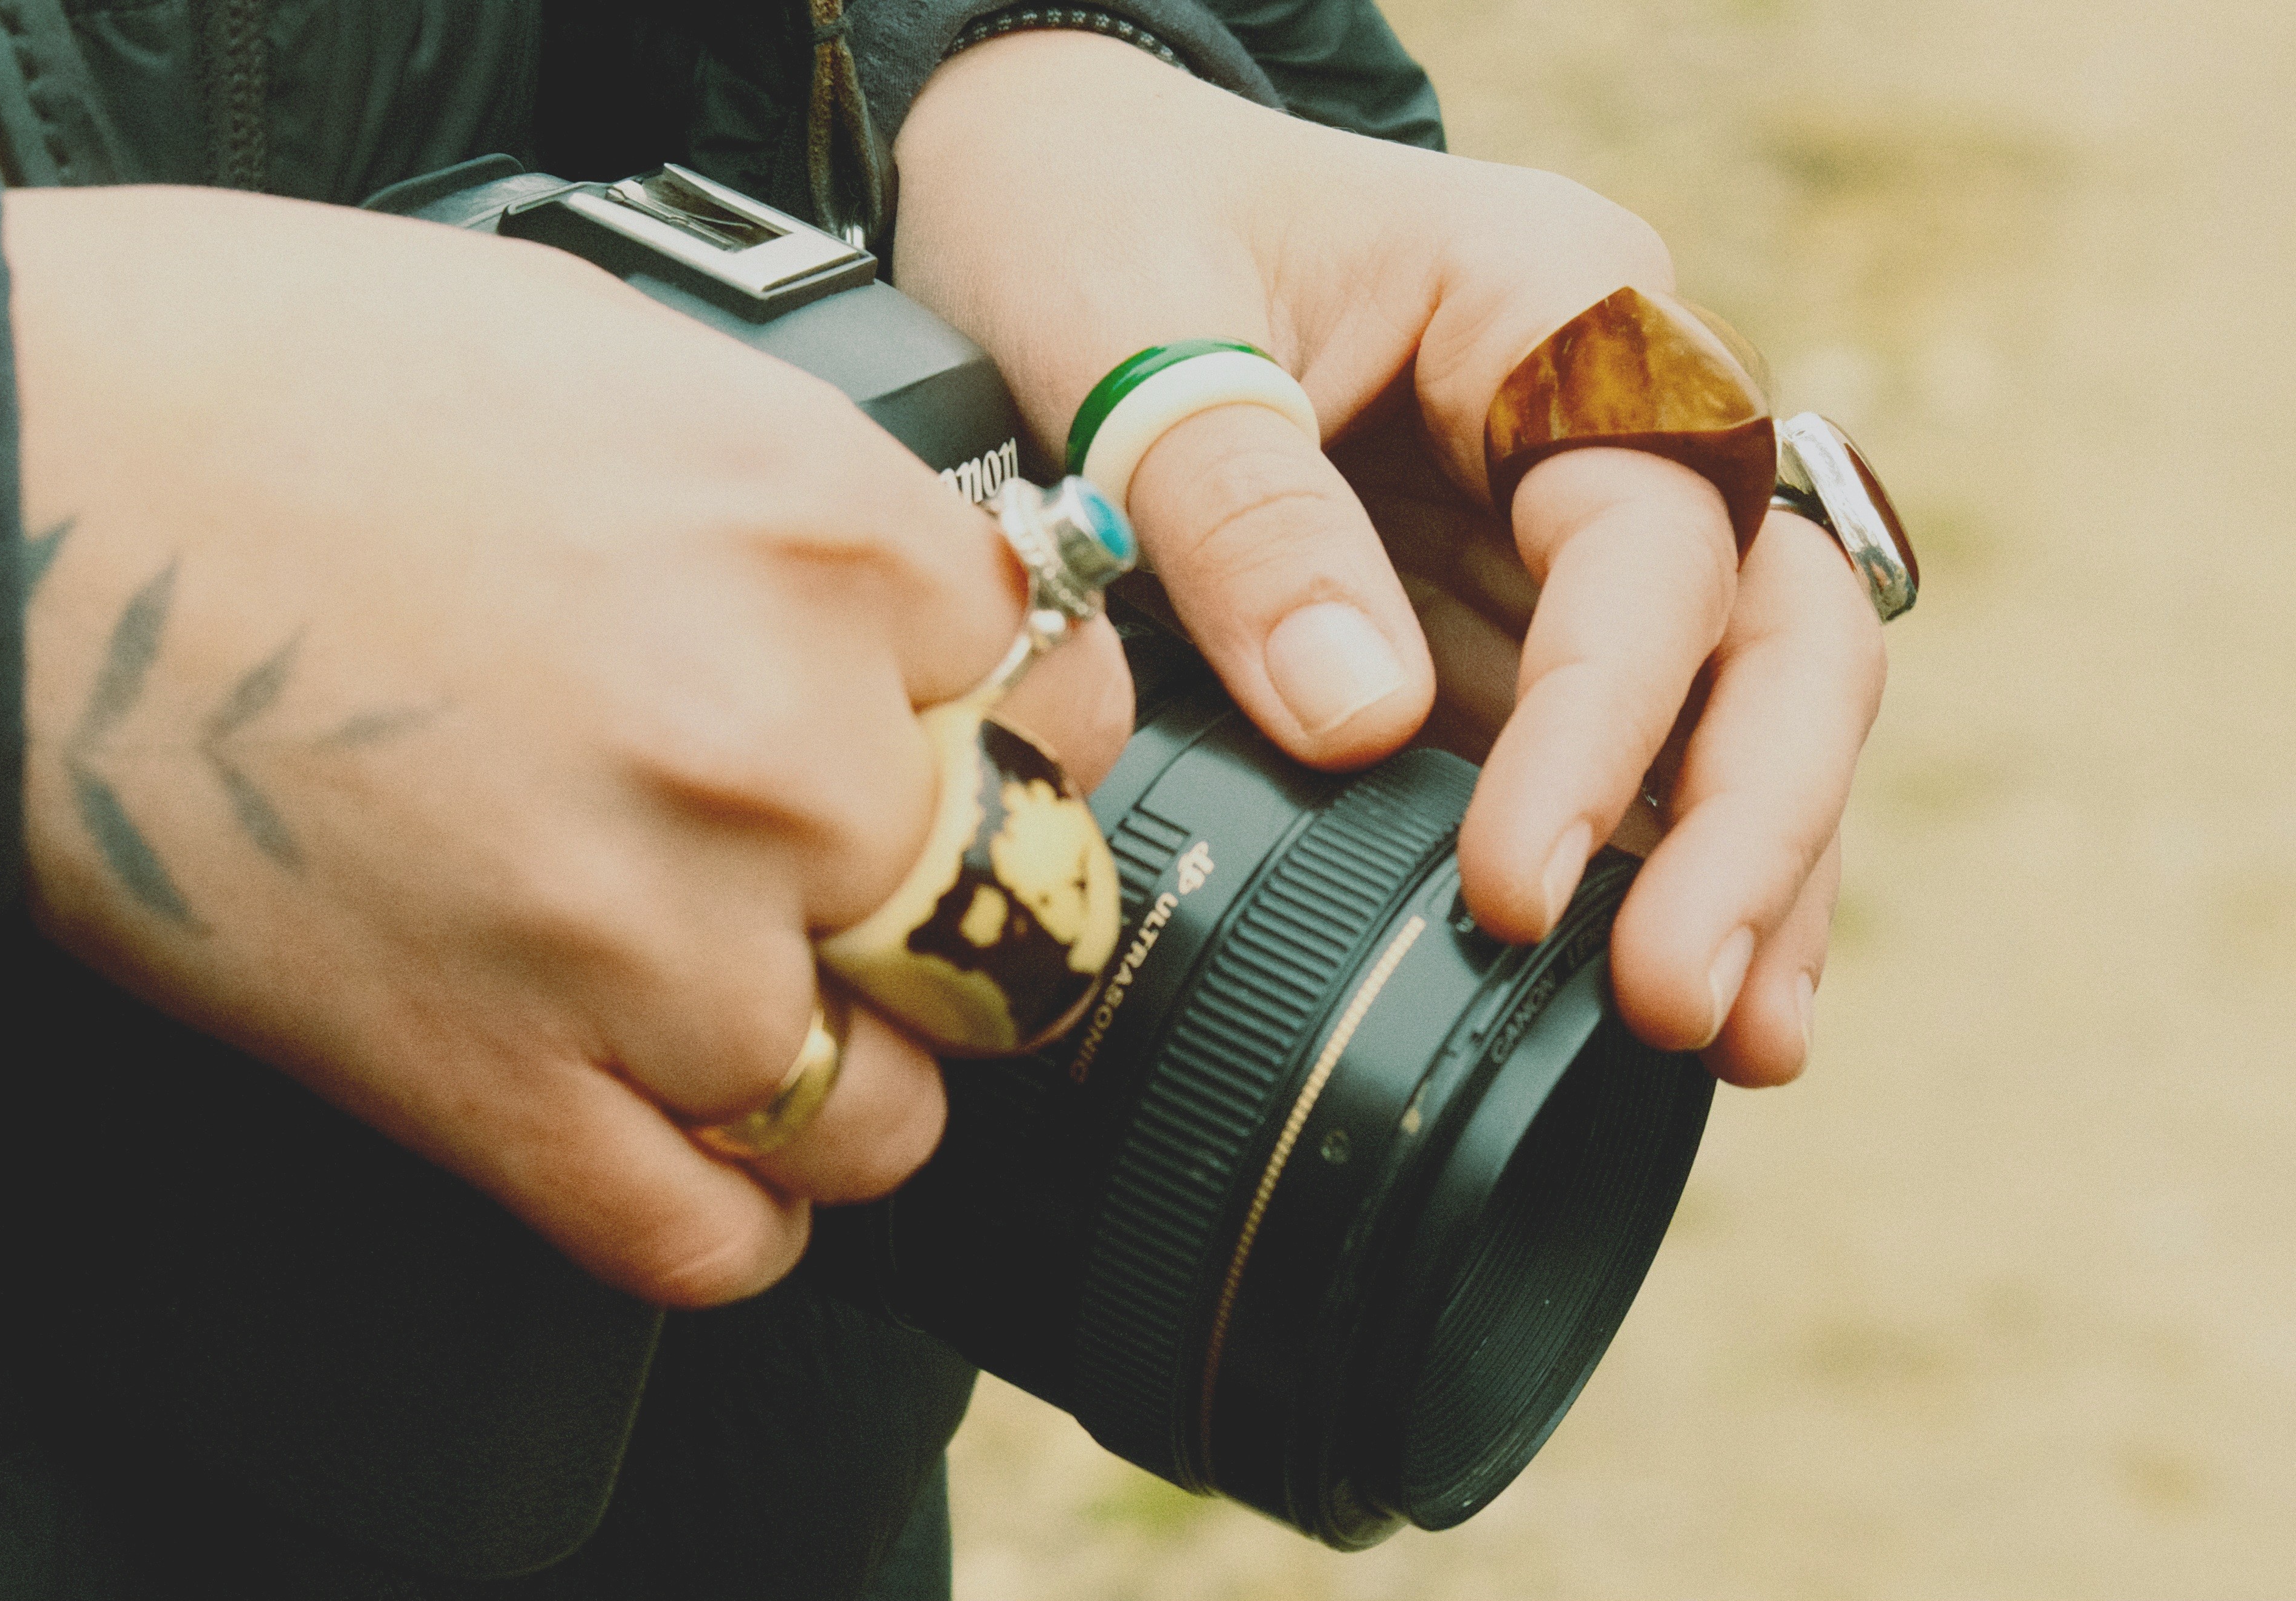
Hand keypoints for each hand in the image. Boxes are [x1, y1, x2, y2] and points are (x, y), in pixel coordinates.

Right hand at [7, 186, 1130, 1303]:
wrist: (17, 479)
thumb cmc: (285, 383)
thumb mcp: (624, 356)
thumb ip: (814, 501)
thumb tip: (921, 599)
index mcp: (822, 537)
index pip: (1060, 692)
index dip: (1020, 728)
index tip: (973, 744)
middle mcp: (775, 746)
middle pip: (1005, 913)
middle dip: (958, 913)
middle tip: (880, 894)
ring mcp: (646, 936)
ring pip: (887, 1112)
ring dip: (857, 1085)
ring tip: (785, 1032)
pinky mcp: (494, 1084)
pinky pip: (714, 1238)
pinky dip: (737, 1219)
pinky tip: (708, 1151)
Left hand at [894, 31, 1885, 1085]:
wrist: (1046, 175)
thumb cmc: (1091, 204)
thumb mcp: (1130, 318)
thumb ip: (1245, 511)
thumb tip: (1363, 723)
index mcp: (1556, 307)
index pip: (1649, 541)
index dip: (1607, 723)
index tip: (1517, 885)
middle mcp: (1605, 418)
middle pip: (1772, 622)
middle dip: (1751, 821)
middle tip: (1687, 1002)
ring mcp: (1563, 522)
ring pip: (1730, 699)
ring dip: (1744, 870)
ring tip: (1726, 1040)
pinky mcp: (1500, 609)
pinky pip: (1612, 739)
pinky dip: (1645, 860)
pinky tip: (1647, 988)